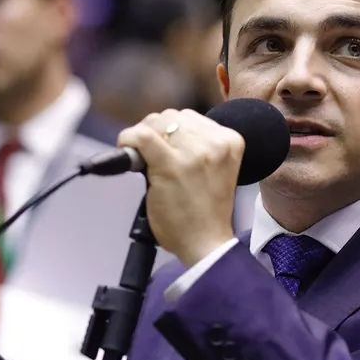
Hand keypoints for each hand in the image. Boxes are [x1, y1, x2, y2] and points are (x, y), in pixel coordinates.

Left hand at [118, 109, 242, 265]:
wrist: (206, 243)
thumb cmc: (205, 212)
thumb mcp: (215, 168)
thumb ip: (198, 145)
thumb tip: (160, 128)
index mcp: (231, 141)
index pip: (191, 117)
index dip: (170, 131)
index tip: (164, 146)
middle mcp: (216, 143)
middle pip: (172, 116)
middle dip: (156, 133)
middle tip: (151, 156)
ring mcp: (194, 153)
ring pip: (155, 122)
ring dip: (143, 138)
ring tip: (145, 161)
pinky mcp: (171, 165)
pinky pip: (141, 136)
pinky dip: (128, 140)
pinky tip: (128, 154)